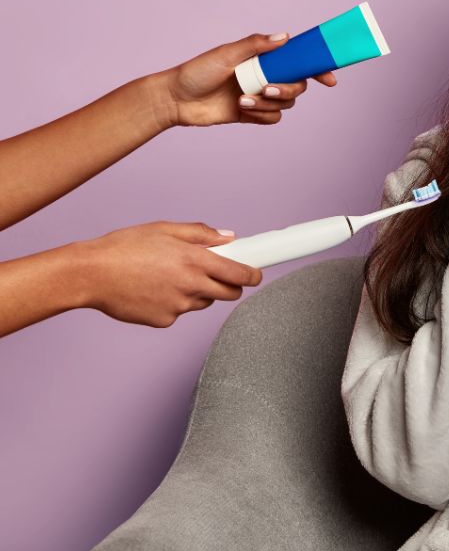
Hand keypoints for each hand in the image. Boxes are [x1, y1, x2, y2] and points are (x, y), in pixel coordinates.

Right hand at [77, 222, 262, 327]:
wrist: (89, 274)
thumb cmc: (124, 247)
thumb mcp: (164, 230)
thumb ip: (201, 234)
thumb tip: (229, 237)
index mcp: (195, 261)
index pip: (240, 274)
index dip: (253, 275)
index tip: (257, 274)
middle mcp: (191, 286)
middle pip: (229, 294)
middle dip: (230, 285)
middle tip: (216, 274)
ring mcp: (178, 306)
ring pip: (202, 302)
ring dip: (198, 292)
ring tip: (169, 276)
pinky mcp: (163, 321)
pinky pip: (179, 312)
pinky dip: (173, 302)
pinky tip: (152, 289)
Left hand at [156, 34, 337, 127]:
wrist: (177, 100)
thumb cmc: (197, 72)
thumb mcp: (226, 54)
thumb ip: (256, 45)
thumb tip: (285, 37)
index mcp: (263, 58)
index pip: (298, 61)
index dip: (317, 68)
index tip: (330, 79)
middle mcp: (265, 75)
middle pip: (297, 84)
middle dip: (286, 89)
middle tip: (267, 89)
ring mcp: (260, 95)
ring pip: (286, 103)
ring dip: (268, 103)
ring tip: (243, 101)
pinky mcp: (254, 114)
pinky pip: (274, 118)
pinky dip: (262, 115)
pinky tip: (243, 110)